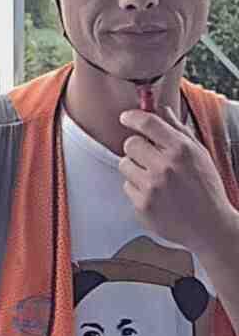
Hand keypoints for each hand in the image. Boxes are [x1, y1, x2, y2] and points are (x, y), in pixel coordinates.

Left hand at [118, 107, 232, 254]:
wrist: (211, 227)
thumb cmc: (206, 188)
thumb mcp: (199, 153)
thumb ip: (178, 129)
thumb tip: (161, 108)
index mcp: (181, 150)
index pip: (147, 122)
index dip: (132, 117)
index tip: (127, 118)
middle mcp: (165, 167)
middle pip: (130, 143)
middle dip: (137, 148)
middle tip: (148, 157)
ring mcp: (153, 188)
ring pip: (124, 165)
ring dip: (135, 169)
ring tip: (154, 179)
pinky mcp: (143, 206)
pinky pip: (127, 187)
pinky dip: (137, 190)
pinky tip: (155, 195)